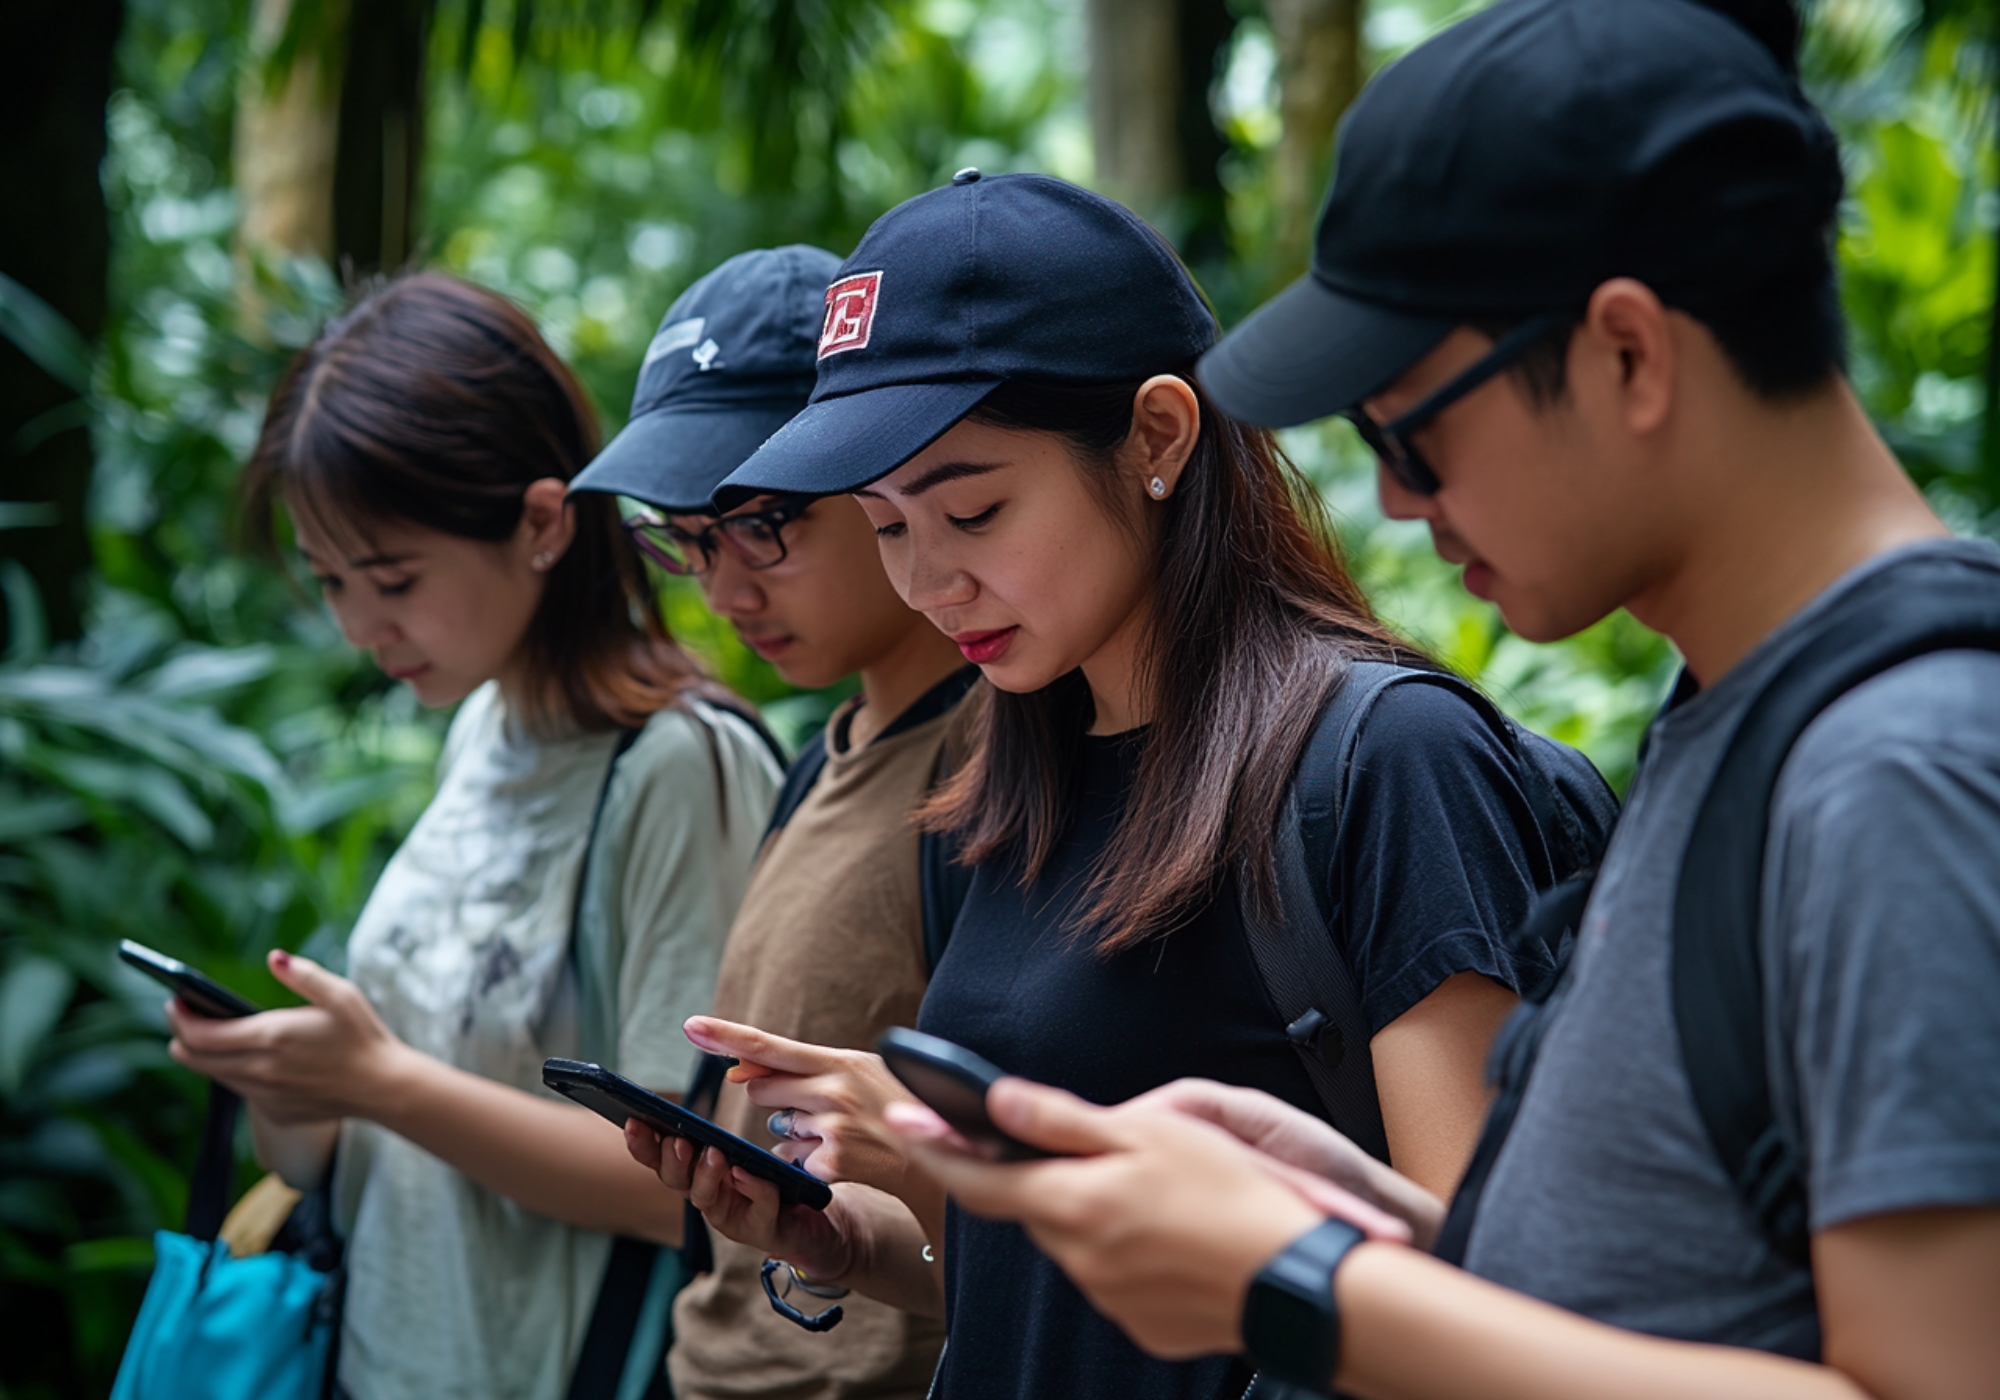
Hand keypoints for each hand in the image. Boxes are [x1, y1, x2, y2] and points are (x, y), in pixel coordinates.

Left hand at [167, 950, 413, 1124]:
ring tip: (210, 1036)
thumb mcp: (341, 995)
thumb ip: (304, 975)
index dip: (179, 1017)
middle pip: (193, 1058)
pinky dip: (234, 1075)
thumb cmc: (364, 1037)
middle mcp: (260, 1070)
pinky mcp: (275, 1112)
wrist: (384, 1088)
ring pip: (214, 1076)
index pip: (200, 1034)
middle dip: (179, 1036)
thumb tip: (274, 958)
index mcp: (271, 1036)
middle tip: (182, 1016)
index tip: (174, 1001)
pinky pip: (241, 1092)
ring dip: (203, 1056)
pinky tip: (250, 1060)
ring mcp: (265, 1095)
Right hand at [625, 1121, 858, 1281]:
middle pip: (674, 1179)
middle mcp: (707, 1194)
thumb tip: (730, 1072)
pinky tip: (747, 1173)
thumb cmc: (778, 1171)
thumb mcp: (752, 1140)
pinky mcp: (761, 1229)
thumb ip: (733, 1120)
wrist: (818, 1213)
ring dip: (704, 1175)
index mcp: (697, 1169)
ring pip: (705, 1198)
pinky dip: (751, 1189)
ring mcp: (731, 1215)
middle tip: (674, 1139)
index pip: (660, 1155)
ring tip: (711, 1153)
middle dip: (668, 1159)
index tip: (632, 1119)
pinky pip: (755, 1209)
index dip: (643, 1141)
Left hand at [682, 1016, 919, 1196]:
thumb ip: (803, 1070)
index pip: (771, 1045)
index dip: (726, 1036)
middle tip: (820, 1106)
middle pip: (764, 1088)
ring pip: (780, 1129)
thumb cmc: (899, 1106)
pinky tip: (846, 1160)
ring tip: (847, 1135)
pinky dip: (810, 1162)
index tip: (691, 1026)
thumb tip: (740, 1072)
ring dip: (800, 1133)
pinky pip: (795, 1161)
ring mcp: (832, 1130)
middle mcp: (834, 1092)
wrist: (943, 1158)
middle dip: (776, 1096)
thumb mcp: (861, 1071)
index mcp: (842, 1061)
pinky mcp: (831, 1165)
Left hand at [887, 1078, 1410, 1358]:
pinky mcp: (1142, 1323)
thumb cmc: (1230, 1193)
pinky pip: (1116, 1275)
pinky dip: (1130, 1248)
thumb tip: (994, 1102)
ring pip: (1077, 1240)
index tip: (902, 1118)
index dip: (935, 1146)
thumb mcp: (1147, 1133)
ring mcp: (1108, 1297)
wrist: (1297, 1282)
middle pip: (1034, 1206)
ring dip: (1093, 1210)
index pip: (976, 1177)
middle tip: (1094, 1145)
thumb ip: (1061, 1120)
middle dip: (1043, 1174)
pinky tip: (1179, 1232)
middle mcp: (1077, 1258)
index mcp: (1071, 1204)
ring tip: (1161, 1188)